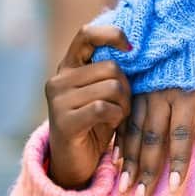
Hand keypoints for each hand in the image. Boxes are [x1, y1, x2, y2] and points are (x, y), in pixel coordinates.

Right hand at [45, 25, 132, 189]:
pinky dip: (117, 116)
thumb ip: (113, 70)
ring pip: (111, 87)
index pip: (87, 34)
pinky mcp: (63, 121)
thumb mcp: (105, 91)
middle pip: (111, 67)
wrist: (76, 161)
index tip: (131, 48)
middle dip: (127, 86)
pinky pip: (104, 107)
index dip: (112, 35)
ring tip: (118, 114)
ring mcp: (58, 100)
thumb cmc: (98, 121)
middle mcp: (59, 79)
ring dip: (124, 103)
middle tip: (123, 104)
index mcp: (69, 66)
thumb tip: (137, 46)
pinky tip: (113, 123)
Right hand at [114, 88, 194, 195]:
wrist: (182, 20)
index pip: (182, 136)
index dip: (179, 162)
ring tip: (124, 186)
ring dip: (128, 160)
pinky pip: (121, 116)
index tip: (175, 188)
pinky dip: (118, 139)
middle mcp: (160, 95)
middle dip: (146, 171)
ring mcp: (142, 90)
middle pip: (153, 139)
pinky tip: (115, 158)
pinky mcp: (130, 86)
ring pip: (132, 131)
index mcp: (185, 95)